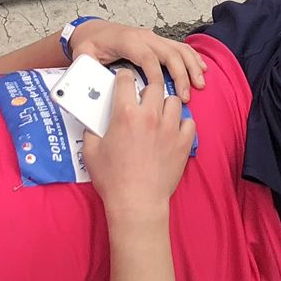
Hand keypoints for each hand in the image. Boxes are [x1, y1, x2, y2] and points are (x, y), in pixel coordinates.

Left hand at [68, 20, 207, 100]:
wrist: (93, 30)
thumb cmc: (90, 44)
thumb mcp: (83, 54)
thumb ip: (87, 66)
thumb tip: (90, 83)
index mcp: (127, 40)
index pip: (147, 57)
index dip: (156, 75)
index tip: (161, 93)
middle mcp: (144, 36)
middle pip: (169, 53)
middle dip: (181, 74)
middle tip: (185, 96)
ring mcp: (153, 37)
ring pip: (179, 49)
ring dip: (192, 66)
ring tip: (200, 84)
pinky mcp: (158, 41)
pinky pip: (180, 47)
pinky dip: (193, 58)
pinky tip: (202, 68)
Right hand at [82, 78, 194, 222]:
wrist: (137, 203)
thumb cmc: (112, 179)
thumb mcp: (91, 152)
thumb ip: (91, 131)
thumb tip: (92, 121)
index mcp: (125, 113)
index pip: (126, 79)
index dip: (123, 77)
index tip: (123, 81)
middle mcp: (150, 115)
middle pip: (154, 85)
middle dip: (147, 87)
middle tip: (142, 98)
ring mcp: (170, 128)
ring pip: (173, 101)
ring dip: (165, 104)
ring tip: (159, 114)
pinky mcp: (184, 142)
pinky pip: (189, 121)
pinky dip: (182, 122)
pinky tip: (174, 129)